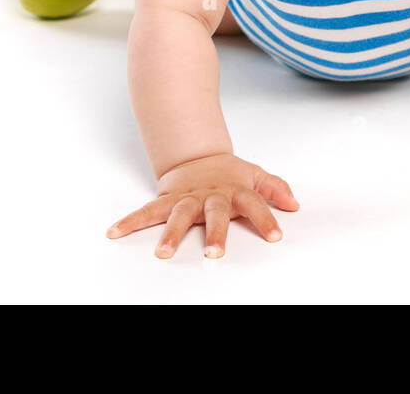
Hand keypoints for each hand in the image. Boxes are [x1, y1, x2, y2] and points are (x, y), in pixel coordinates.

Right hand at [106, 153, 298, 257]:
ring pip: (179, 215)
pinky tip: (114, 232)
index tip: (276, 236)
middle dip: (215, 233)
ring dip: (170, 234)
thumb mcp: (254, 175)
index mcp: (235, 190)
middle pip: (214, 213)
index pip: (255, 203)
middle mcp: (211, 195)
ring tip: (162, 253)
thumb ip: (274, 188)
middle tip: (216, 253)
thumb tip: (294, 204)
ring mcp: (187, 198)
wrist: (197, 155)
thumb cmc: (228, 173)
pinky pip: (147, 211)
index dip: (266, 218)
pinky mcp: (167, 200)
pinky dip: (130, 221)